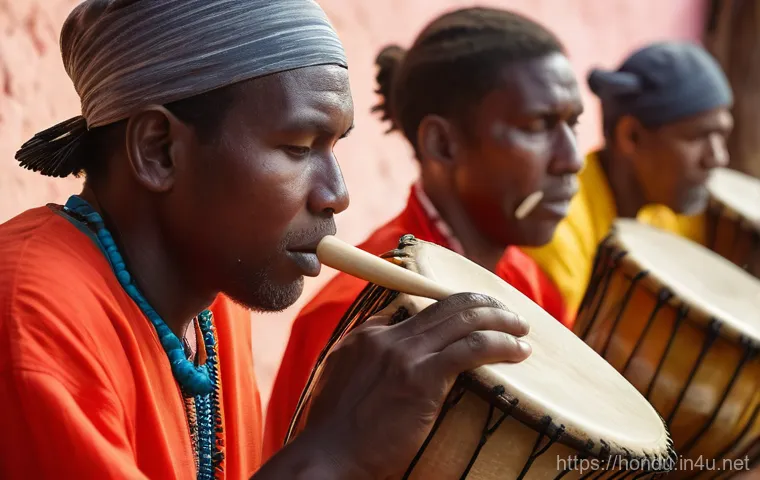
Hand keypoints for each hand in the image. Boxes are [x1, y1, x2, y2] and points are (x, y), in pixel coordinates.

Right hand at [297, 292, 530, 478]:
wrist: (328, 454)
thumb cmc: (333, 428)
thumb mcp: (339, 377)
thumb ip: (365, 355)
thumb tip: (388, 341)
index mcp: (367, 334)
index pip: (416, 307)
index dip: (449, 309)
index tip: (472, 318)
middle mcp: (387, 336)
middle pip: (444, 304)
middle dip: (482, 303)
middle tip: (506, 312)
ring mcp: (405, 354)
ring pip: (463, 320)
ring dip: (499, 319)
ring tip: (521, 328)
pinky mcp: (423, 378)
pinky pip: (471, 348)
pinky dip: (500, 344)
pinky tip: (518, 351)